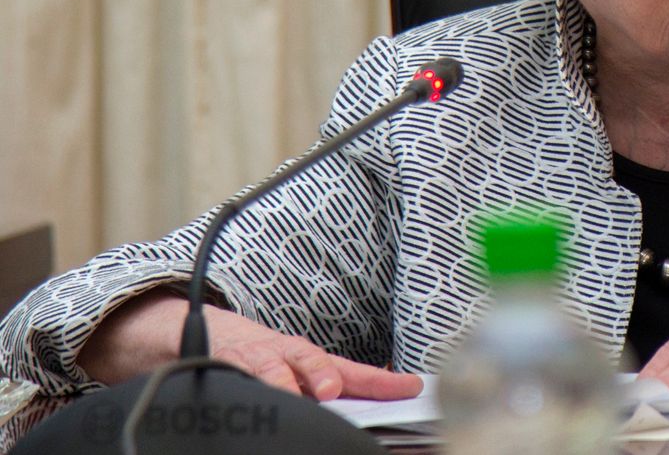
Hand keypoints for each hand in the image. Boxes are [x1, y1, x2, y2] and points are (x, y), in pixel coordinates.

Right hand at [78, 288, 421, 400]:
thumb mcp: (290, 372)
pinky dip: (246, 384)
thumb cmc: (251, 360)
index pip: (353, 372)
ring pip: (274, 368)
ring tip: (307, 392)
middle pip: (313, 360)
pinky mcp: (220, 362)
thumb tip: (367, 403)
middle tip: (336, 388)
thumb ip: (321, 388)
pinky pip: (235, 375)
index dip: (382, 380)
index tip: (412, 386)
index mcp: (307, 361)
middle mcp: (284, 355)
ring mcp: (252, 358)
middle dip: (327, 374)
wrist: (188, 333)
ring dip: (290, 379)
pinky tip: (256, 395)